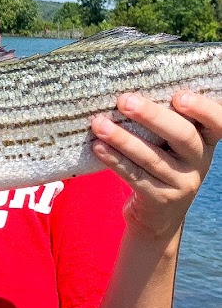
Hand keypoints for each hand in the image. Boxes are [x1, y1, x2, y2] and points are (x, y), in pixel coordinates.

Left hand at [91, 91, 221, 240]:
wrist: (157, 217)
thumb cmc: (159, 165)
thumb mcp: (170, 145)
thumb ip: (161, 122)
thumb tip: (126, 90)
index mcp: (205, 141)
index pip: (217, 122)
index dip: (203, 109)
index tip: (179, 96)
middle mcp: (200, 162)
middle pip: (183, 136)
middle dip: (152, 116)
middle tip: (124, 100)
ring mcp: (183, 183)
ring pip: (153, 157)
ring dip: (123, 138)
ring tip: (99, 124)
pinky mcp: (161, 199)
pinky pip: (136, 176)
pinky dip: (115, 160)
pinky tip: (98, 146)